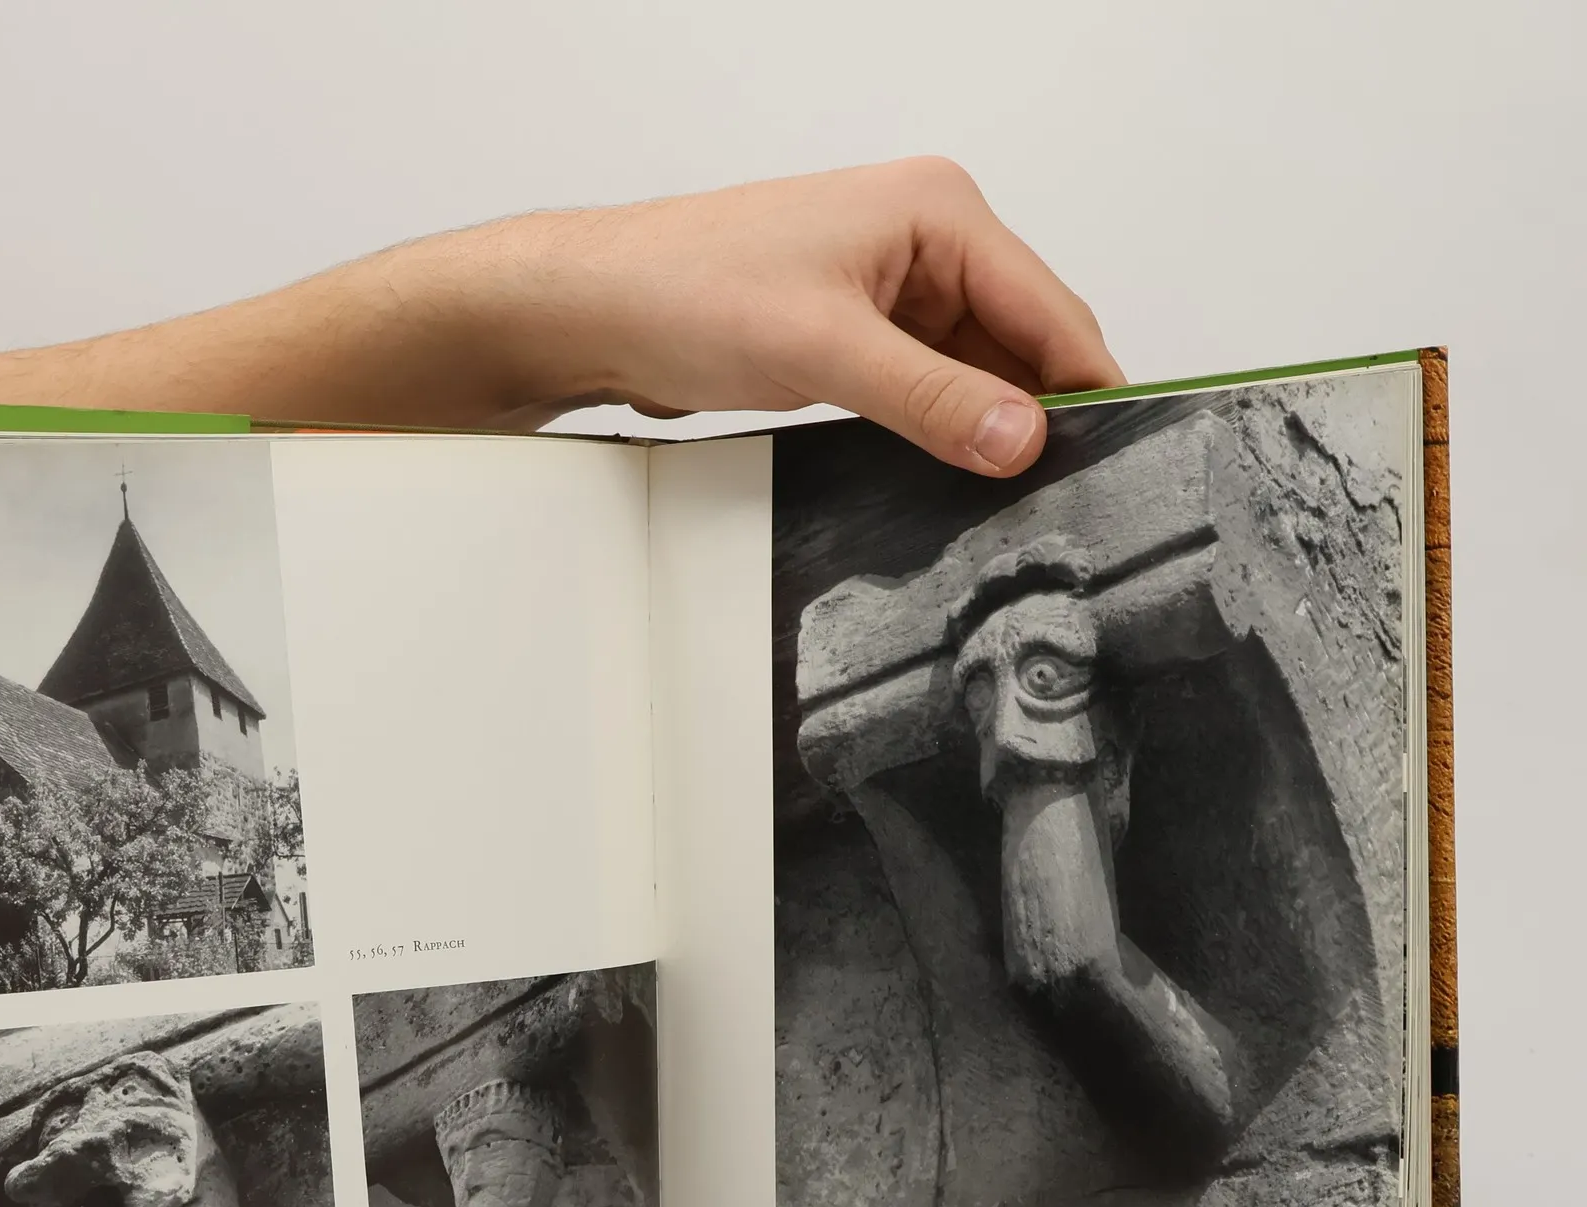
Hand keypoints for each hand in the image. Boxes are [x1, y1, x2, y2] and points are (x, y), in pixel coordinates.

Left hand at [469, 158, 1123, 473]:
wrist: (598, 310)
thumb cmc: (684, 287)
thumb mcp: (824, 351)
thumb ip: (932, 399)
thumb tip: (1020, 438)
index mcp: (936, 210)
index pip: (1049, 307)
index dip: (1086, 385)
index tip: (1114, 454)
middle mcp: (923, 241)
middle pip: (1021, 342)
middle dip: (1036, 414)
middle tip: (1053, 491)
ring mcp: (891, 290)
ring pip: (976, 372)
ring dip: (984, 426)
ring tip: (995, 487)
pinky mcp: (859, 334)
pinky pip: (930, 387)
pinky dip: (942, 427)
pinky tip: (946, 469)